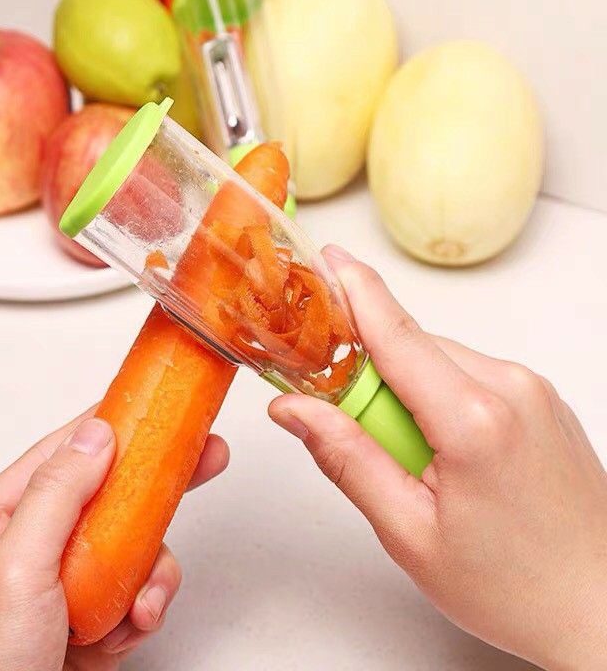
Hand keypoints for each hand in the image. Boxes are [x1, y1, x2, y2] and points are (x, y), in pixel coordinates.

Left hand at [0, 408, 228, 670]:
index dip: (107, 427)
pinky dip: (142, 611)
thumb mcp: (14, 574)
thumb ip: (55, 496)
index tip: (151, 405)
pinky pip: (131, 594)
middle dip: (152, 491)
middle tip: (203, 460)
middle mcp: (21, 554)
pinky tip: (130, 632)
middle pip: (102, 498)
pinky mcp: (84, 623)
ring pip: (127, 549)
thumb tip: (93, 433)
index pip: (56, 457)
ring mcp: (55, 590)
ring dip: (148, 575)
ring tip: (144, 605)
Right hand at [269, 245, 606, 670]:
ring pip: (438, 362)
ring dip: (406, 393)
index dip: (354, 291)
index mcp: (475, 420)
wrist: (601, 611)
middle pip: (410, 348)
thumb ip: (347, 459)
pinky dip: (439, 399)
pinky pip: (468, 376)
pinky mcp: (540, 399)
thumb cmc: (514, 587)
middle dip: (371, 376)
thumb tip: (294, 409)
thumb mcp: (409, 533)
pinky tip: (447, 456)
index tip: (326, 259)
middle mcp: (511, 387)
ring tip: (418, 464)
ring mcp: (533, 389)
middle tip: (359, 433)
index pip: (396, 334)